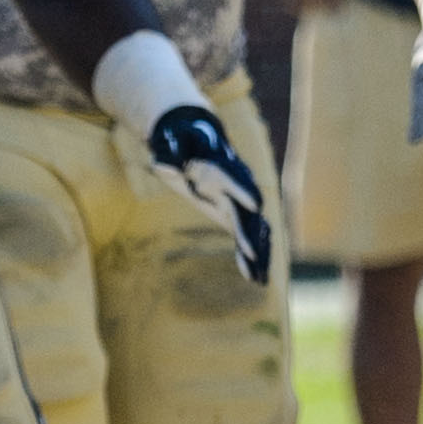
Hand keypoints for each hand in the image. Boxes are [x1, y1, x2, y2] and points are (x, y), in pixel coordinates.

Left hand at [145, 106, 273, 283]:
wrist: (198, 143)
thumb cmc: (183, 143)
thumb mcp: (173, 144)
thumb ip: (170, 154)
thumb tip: (161, 166)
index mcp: (223, 170)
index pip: (236, 181)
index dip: (244, 193)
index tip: (255, 206)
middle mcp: (239, 189)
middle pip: (249, 214)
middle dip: (252, 236)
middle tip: (254, 255)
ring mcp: (240, 205)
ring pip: (255, 232)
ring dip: (260, 255)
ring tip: (261, 279)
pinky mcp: (236, 217)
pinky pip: (246, 239)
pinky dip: (252, 259)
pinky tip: (256, 280)